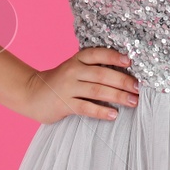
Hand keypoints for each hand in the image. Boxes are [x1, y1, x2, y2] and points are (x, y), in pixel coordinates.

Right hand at [22, 46, 139, 124]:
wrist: (31, 93)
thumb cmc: (60, 81)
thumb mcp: (74, 69)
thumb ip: (93, 69)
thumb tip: (124, 74)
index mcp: (77, 59)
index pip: (97, 54)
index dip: (114, 56)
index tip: (130, 61)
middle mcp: (73, 71)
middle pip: (102, 74)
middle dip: (123, 81)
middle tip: (138, 88)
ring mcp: (68, 87)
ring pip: (97, 91)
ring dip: (118, 96)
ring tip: (133, 102)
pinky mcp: (64, 104)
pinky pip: (86, 107)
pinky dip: (101, 111)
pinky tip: (114, 114)